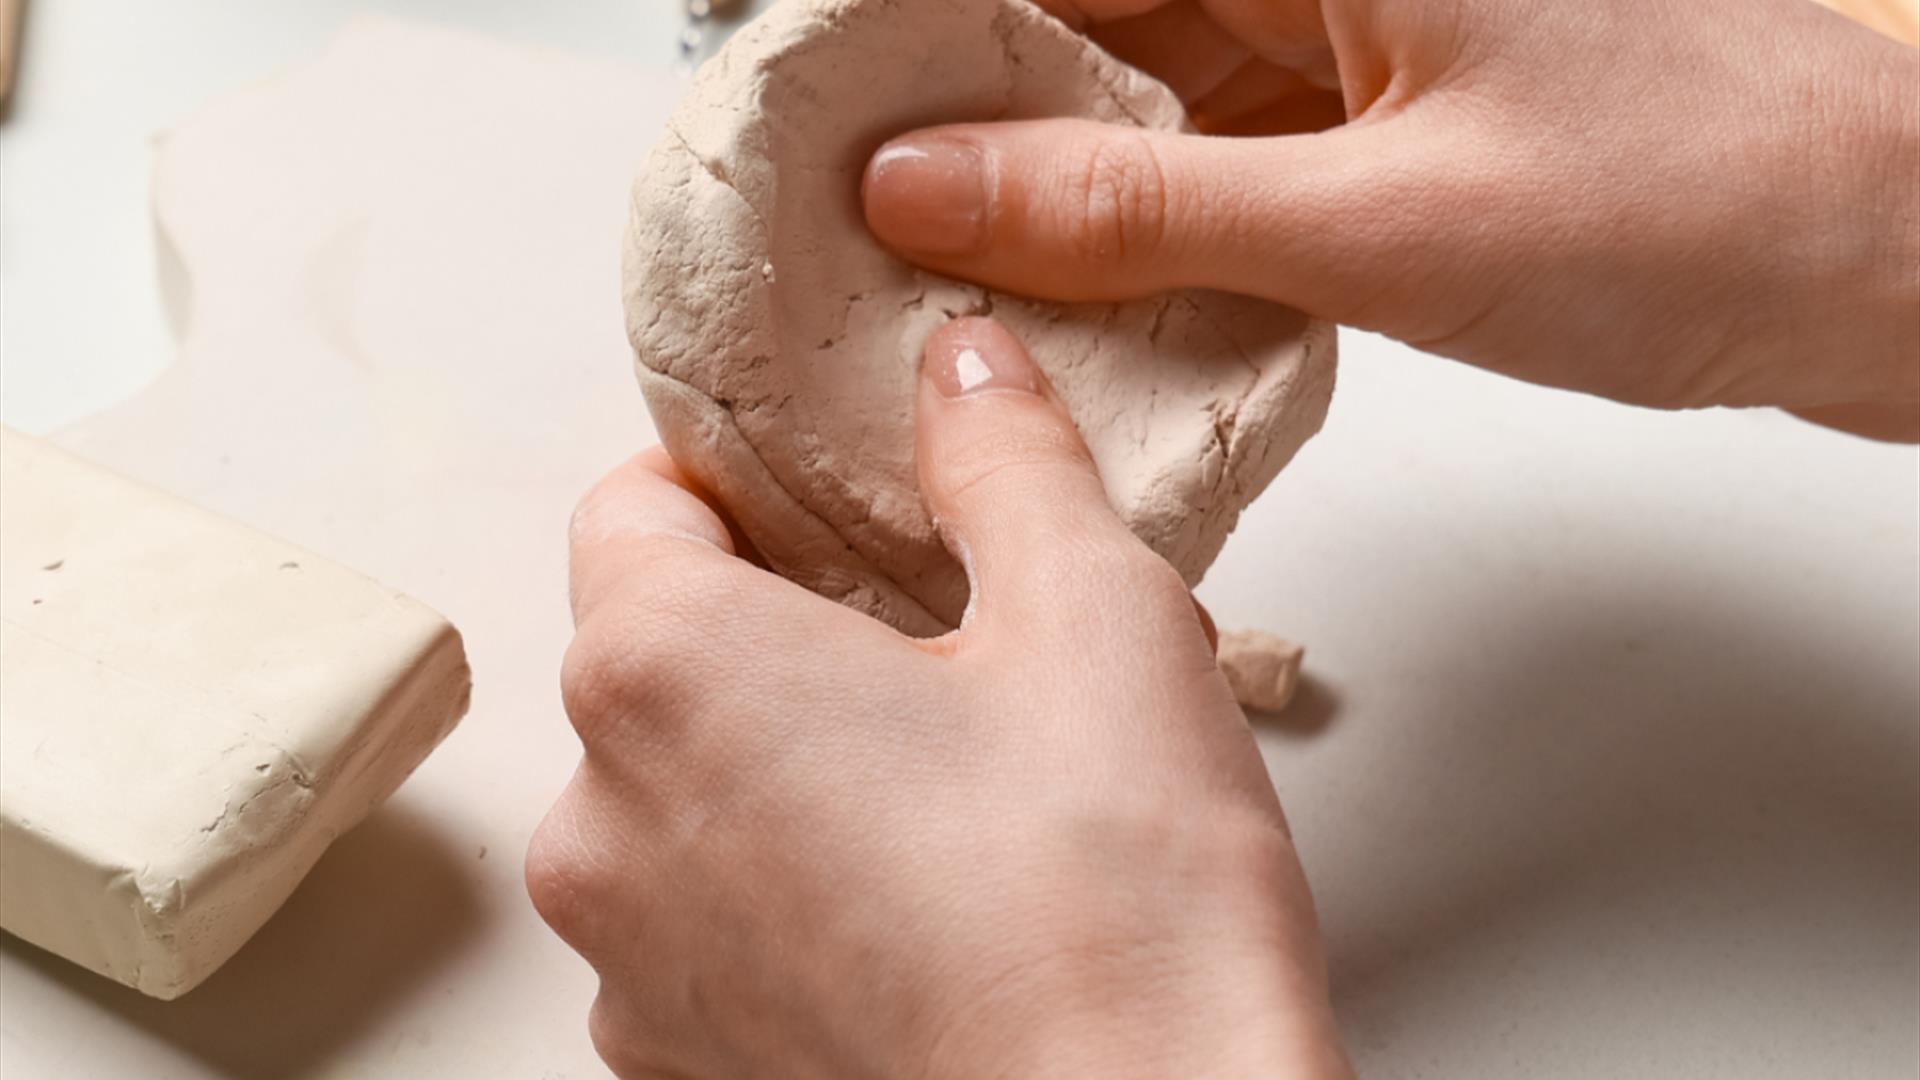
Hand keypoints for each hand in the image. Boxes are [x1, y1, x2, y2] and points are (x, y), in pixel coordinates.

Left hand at [528, 317, 1350, 1078]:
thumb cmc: (1114, 894)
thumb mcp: (1090, 609)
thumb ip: (1001, 455)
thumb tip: (962, 367)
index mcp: (664, 670)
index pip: (634, 506)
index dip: (737, 478)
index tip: (826, 495)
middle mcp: (603, 822)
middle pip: (656, 656)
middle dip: (778, 628)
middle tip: (933, 644)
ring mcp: (631, 966)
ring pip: (680, 796)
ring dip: (779, 766)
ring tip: (944, 789)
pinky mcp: (683, 1063)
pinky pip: (705, 923)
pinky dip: (783, 889)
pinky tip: (923, 902)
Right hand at [862, 0, 1919, 437]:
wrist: (1871, 263)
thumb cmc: (1692, 207)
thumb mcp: (1376, 224)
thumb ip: (1135, 209)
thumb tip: (928, 189)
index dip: (916, 11)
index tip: (801, 75)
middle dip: (960, 88)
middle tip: (840, 184)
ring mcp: (1354, 23)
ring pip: (1144, 68)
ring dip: (1044, 157)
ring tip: (928, 243)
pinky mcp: (1381, 102)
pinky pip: (1215, 135)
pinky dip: (1144, 204)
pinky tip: (1077, 276)